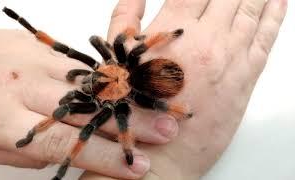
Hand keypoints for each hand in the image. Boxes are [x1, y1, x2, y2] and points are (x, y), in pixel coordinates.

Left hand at [0, 29, 180, 178]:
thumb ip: (33, 149)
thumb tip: (71, 151)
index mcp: (4, 121)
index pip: (68, 144)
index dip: (107, 157)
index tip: (138, 167)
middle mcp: (22, 87)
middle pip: (88, 109)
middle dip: (130, 121)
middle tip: (165, 129)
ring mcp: (29, 61)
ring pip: (89, 79)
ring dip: (126, 92)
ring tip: (156, 99)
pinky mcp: (32, 45)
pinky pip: (74, 57)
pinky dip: (104, 66)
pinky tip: (130, 69)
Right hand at [80, 0, 286, 178]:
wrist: (159, 153)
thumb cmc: (137, 110)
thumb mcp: (120, 56)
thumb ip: (126, 16)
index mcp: (175, 29)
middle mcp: (207, 38)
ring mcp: (231, 57)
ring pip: (254, 9)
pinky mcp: (246, 78)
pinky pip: (267, 38)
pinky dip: (276, 16)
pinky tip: (279, 2)